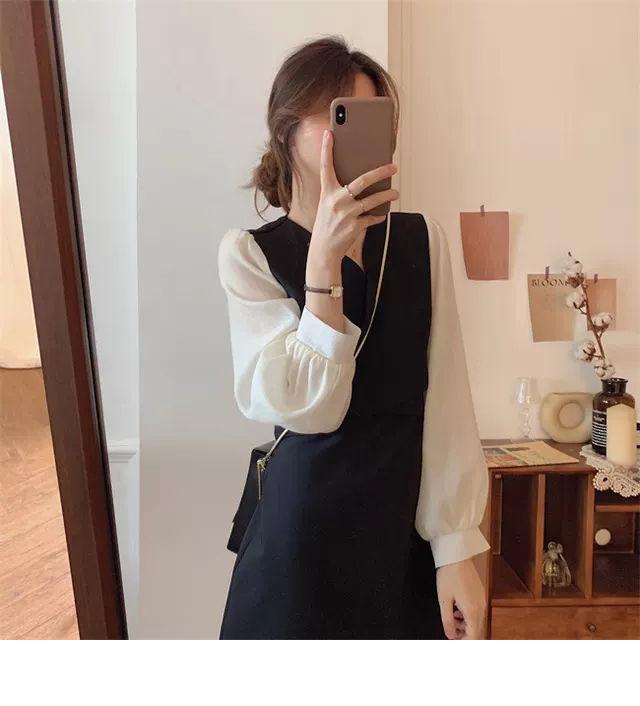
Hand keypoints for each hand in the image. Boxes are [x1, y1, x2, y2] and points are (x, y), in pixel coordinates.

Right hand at [310, 128, 398, 262]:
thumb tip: (363, 181)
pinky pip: (372, 218)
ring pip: (372, 200)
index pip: (326, 167)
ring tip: (396, 193)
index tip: (329, 133)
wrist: (323, 251)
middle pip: (362, 181)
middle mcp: (336, 201)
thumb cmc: (328, 225)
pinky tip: (382, 214)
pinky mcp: (354, 227)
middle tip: (393, 167)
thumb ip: (340, 192)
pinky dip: (378, 216)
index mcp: (327, 193)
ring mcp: (346, 214)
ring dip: (387, 196)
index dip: (326, 150)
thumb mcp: (328, 206)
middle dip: (380, 172)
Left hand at [436, 558, 486, 638]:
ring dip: (465, 626)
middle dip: (464, 635)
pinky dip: (467, 616)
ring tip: (451, 620)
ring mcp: (481, 599)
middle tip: (451, 633)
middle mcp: (480, 606)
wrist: (456, 555)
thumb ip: (447, 620)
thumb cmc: (449, 574)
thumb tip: (450, 636)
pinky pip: (476, 611)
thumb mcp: (443, 600)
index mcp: (472, 610)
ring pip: (476, 621)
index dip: (464, 643)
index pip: (474, 636)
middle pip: (477, 630)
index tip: (454, 643)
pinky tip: (456, 610)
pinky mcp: (479, 593)